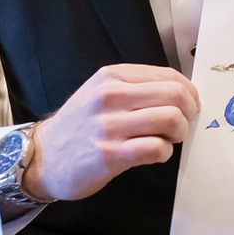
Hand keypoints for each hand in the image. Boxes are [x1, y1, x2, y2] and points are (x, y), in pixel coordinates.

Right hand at [23, 63, 199, 201]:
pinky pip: (157, 148)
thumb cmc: (80, 125)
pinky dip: (164, 152)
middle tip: (183, 123)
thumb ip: (137, 87)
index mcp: (112, 76)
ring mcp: (109, 126)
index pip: (169, 76)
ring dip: (179, 132)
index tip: (190, 104)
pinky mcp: (109, 154)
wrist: (42, 158)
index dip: (190, 92)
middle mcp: (110, 96)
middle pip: (176, 95)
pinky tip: (155, 153)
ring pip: (171, 119)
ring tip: (168, 139)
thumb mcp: (102, 92)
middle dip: (189, 111)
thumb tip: (182, 93)